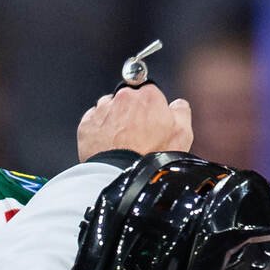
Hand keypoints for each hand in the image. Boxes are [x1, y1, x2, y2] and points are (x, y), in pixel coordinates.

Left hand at [78, 83, 192, 159]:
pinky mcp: (87, 123)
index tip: (153, 122)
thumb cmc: (152, 157)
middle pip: (129, 98)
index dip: (152, 108)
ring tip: (121, 142)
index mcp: (148, 96)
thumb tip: (178, 105)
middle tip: (137, 135)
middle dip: (132, 113)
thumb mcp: (182, 135)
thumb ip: (181, 112)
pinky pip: (94, 121)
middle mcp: (124, 97)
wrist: (122, 176)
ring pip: (110, 108)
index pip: (150, 92)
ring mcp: (103, 109)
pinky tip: (108, 144)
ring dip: (115, 120)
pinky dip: (100, 130)